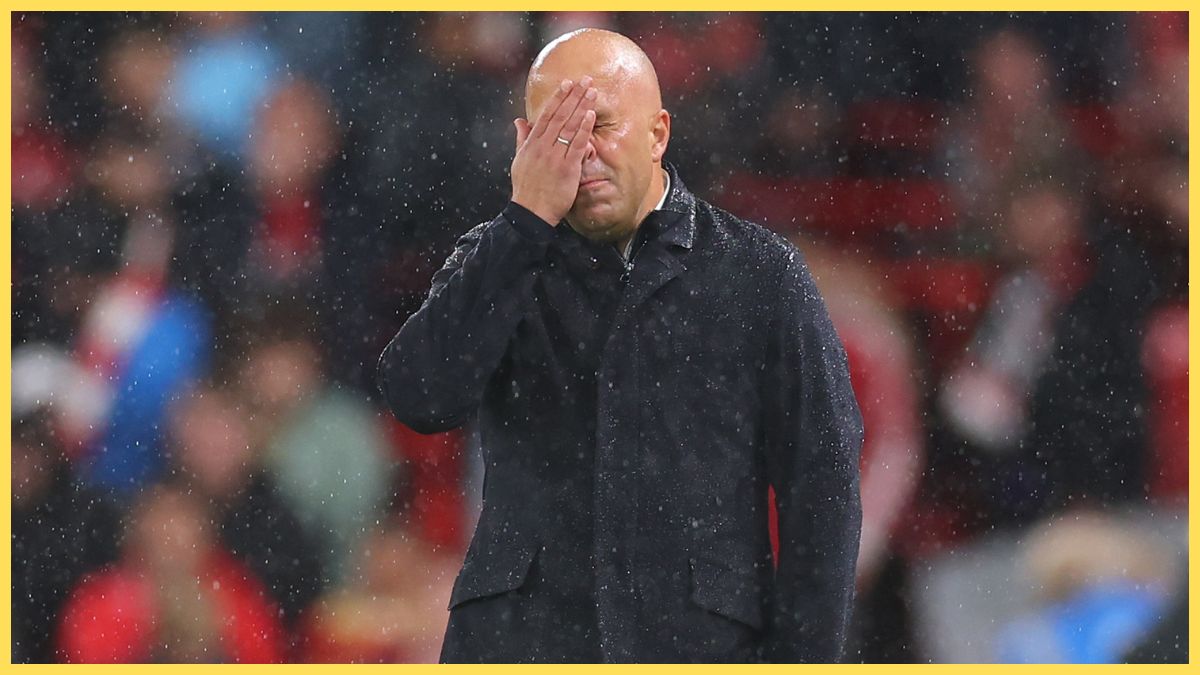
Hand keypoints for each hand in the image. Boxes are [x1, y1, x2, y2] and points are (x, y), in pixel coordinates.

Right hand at [510, 77, 596, 225]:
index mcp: (532, 143)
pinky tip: (591, 115)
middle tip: (585, 80)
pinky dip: (584, 129)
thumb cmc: (526, 188)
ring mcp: (554, 156)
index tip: (567, 83)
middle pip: (560, 115)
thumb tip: (519, 121)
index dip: (558, 97)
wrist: (530, 213)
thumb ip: (522, 139)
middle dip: (574, 96)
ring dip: (582, 107)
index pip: (546, 114)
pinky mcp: (566, 168)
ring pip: (570, 126)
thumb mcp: (519, 160)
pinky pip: (577, 144)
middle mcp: (543, 146)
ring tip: (592, 92)